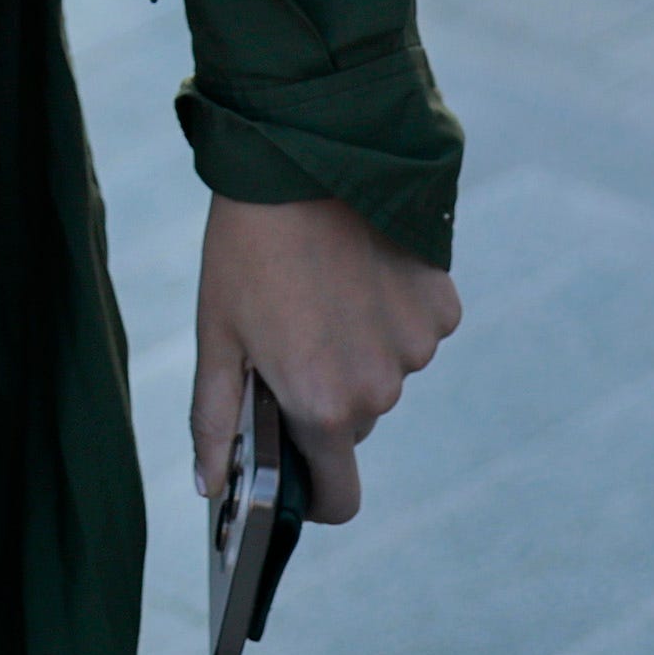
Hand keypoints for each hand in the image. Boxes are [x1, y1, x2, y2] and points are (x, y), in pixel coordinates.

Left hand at [190, 193, 457, 520]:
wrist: (307, 157)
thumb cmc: (246, 248)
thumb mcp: (217, 335)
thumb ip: (215, 421)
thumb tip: (210, 491)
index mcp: (323, 407)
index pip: (339, 496)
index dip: (314, 491)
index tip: (294, 463)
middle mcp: (381, 390)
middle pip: (355, 424)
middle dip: (324, 396)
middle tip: (288, 333)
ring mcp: (417, 348)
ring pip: (385, 373)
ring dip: (358, 349)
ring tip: (321, 288)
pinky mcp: (443, 307)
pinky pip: (414, 332)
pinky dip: (390, 314)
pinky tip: (359, 269)